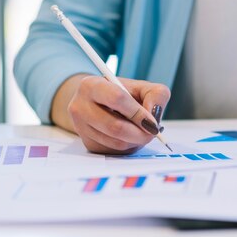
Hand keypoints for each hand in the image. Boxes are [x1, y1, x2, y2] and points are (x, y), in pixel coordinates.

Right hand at [52, 74, 170, 153]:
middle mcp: (80, 106)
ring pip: (116, 142)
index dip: (138, 113)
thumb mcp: (143, 87)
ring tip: (142, 131)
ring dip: (136, 141)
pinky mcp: (88, 143)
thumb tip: (154, 118)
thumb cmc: (124, 94)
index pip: (117, 99)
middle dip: (140, 133)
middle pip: (115, 126)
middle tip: (153, 132)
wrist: (101, 103)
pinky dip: (129, 146)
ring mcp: (81, 127)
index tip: (152, 122)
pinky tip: (131, 136)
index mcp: (91, 85)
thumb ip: (156, 96)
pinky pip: (114, 151)